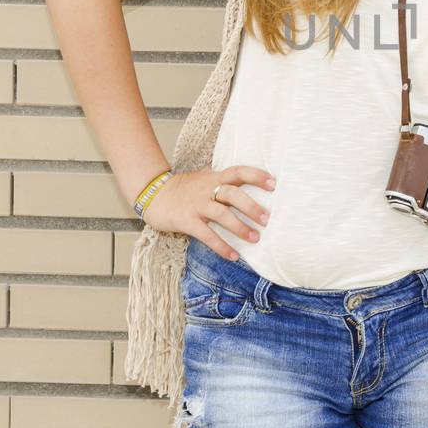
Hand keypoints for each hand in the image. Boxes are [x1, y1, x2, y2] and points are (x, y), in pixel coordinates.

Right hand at [140, 165, 273, 260]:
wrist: (154, 194)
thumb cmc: (184, 188)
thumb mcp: (205, 179)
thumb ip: (224, 181)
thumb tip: (250, 184)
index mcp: (214, 177)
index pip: (238, 172)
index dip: (256, 176)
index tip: (274, 183)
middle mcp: (207, 189)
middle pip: (232, 194)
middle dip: (251, 206)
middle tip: (268, 219)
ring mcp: (196, 205)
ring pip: (221, 214)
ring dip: (240, 227)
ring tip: (256, 238)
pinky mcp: (186, 221)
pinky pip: (206, 235)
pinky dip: (221, 246)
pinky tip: (234, 255)